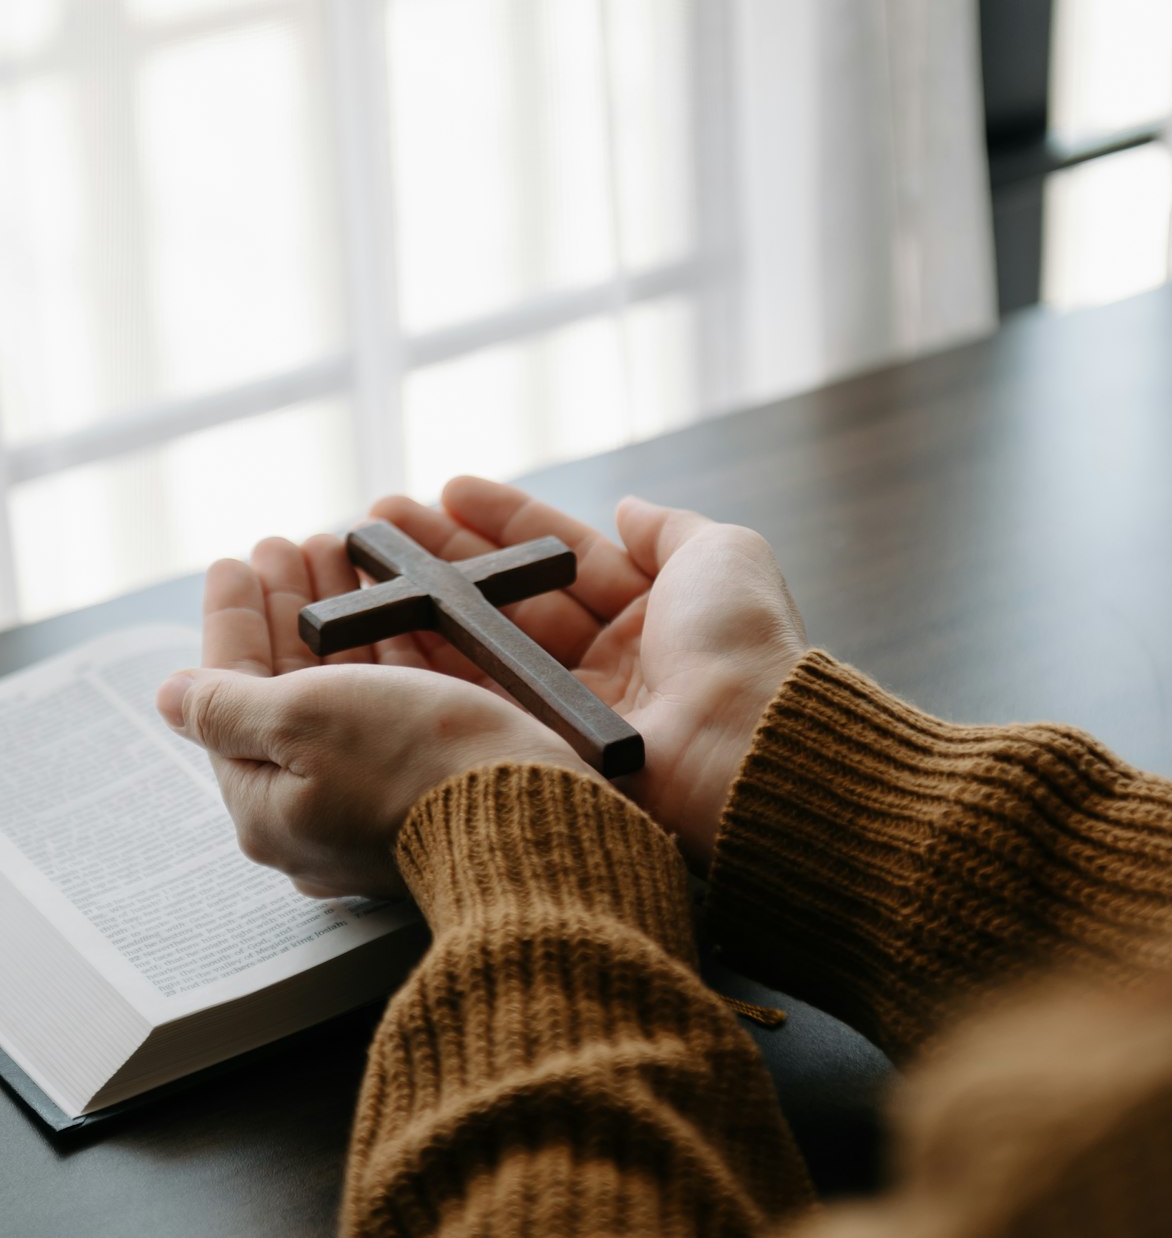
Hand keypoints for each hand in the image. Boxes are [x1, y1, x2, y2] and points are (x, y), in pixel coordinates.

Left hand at [155, 540, 596, 898]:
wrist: (532, 813)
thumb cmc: (410, 765)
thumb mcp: (299, 719)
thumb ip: (226, 704)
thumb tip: (168, 697)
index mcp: (268, 811)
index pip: (229, 702)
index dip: (233, 622)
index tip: (236, 560)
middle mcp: (318, 816)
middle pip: (289, 695)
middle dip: (288, 611)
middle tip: (290, 545)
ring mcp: (382, 803)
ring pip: (347, 694)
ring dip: (339, 620)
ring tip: (339, 554)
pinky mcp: (439, 785)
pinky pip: (399, 706)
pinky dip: (389, 647)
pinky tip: (393, 602)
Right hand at [361, 478, 807, 867]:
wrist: (740, 745)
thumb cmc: (738, 645)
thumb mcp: (723, 554)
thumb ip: (669, 528)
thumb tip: (630, 507)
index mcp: (653, 612)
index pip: (563, 556)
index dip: (506, 520)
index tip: (448, 489)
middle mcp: (608, 660)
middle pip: (513, 596)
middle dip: (447, 555)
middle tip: (381, 522)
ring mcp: (572, 707)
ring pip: (485, 643)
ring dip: (425, 600)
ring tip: (364, 559)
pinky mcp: (542, 748)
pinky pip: (476, 696)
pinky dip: (428, 660)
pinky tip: (382, 622)